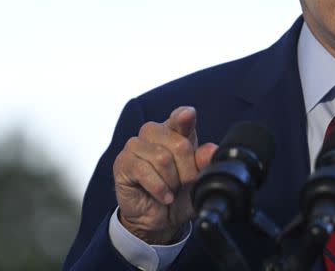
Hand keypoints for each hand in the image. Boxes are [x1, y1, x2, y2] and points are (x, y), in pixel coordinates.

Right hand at [113, 106, 217, 243]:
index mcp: (176, 130)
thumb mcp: (197, 180)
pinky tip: (163, 196)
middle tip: (183, 183)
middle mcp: (155, 132)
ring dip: (171, 181)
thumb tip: (212, 150)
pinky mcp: (123, 162)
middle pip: (179, 144)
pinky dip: (158, 188)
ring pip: (161, 158)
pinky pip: (143, 170)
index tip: (188, 115)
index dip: (185, 117)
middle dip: (187, 171)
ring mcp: (136, 145)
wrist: (159, 219)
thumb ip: (204, 163)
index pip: (181, 116)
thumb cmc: (179, 194)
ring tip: (170, 189)